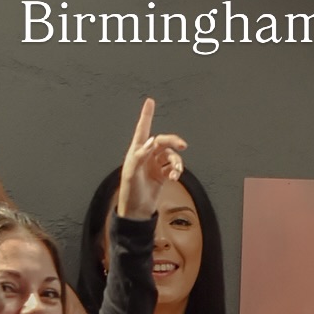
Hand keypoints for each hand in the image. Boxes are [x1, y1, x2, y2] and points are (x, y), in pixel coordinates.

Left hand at [117, 98, 186, 219]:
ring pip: (171, 156)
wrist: (136, 211)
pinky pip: (173, 167)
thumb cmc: (130, 192)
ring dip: (176, 163)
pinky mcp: (162, 175)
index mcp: (136, 151)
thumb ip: (141, 154)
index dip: (146, 115)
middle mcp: (147, 156)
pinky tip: (175, 177)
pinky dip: (177, 171)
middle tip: (183, 146)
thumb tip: (152, 141)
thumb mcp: (132, 172)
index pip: (142, 130)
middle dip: (173, 142)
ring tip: (176, 173)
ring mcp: (155, 165)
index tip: (150, 102)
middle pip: (163, 142)